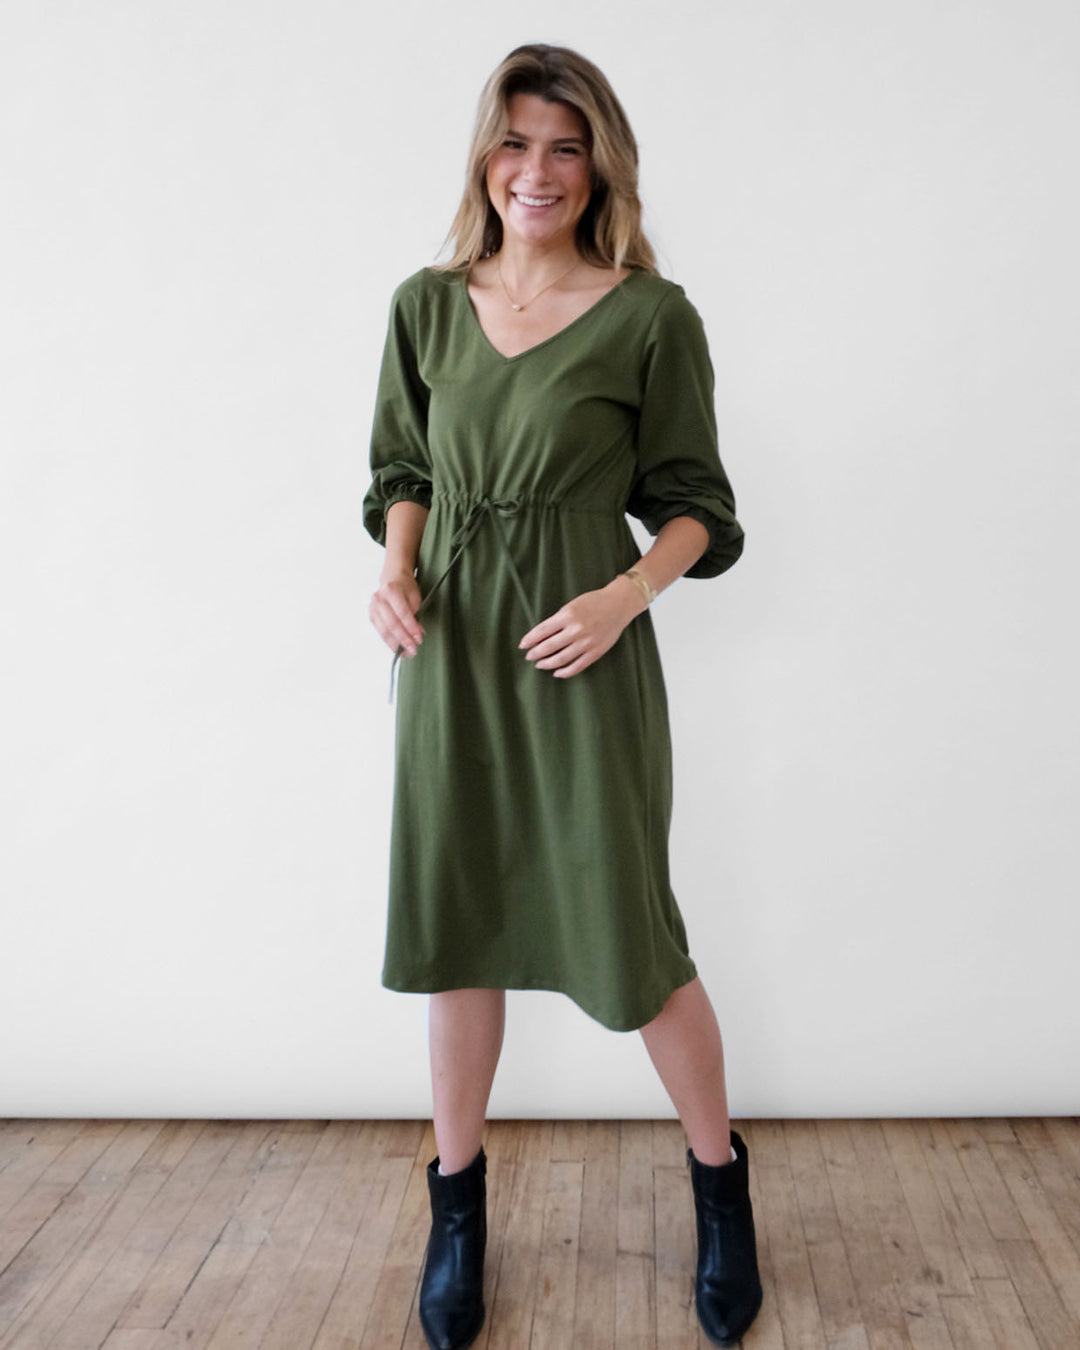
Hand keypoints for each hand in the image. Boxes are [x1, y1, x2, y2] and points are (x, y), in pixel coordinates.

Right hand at [370, 571, 423, 655]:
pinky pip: (381, 632)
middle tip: (413, 650)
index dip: (411, 628)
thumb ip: (415, 616)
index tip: (419, 639)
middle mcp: (379, 599)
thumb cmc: (406, 588)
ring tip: (407, 653)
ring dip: (396, 644)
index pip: (402, 613)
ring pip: (384, 631)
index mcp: (391, 590)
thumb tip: (416, 635)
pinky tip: (398, 647)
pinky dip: (390, 642)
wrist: (392, 578)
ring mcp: (373, 607)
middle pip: (392, 624)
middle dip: (404, 639)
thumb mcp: (415, 598)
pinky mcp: (371, 616)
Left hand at [519, 579, 644, 677]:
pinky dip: (565, 672)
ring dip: (547, 664)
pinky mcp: (596, 652)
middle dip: (535, 653)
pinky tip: (557, 672)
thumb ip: (558, 620)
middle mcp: (576, 630)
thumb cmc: (594, 602)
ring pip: (561, 659)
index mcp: (567, 615)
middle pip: (549, 646)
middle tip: (529, 656)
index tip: (522, 645)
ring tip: (540, 665)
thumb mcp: (572, 605)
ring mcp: (586, 642)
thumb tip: (541, 636)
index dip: (529, 640)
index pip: (542, 631)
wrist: (619, 605)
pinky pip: (577, 666)